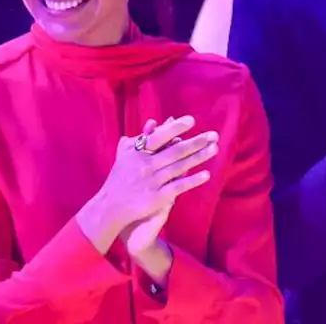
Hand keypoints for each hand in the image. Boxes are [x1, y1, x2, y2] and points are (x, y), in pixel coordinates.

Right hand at [84, 115, 216, 246]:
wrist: (111, 206)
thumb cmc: (120, 177)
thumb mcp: (125, 155)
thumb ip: (140, 138)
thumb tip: (154, 122)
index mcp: (138, 152)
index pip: (159, 136)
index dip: (175, 128)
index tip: (192, 120)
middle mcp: (145, 165)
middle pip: (175, 151)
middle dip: (196, 142)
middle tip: (213, 135)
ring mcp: (152, 181)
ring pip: (179, 167)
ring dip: (199, 157)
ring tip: (214, 149)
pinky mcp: (157, 197)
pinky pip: (178, 187)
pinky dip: (192, 180)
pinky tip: (206, 174)